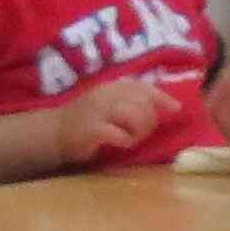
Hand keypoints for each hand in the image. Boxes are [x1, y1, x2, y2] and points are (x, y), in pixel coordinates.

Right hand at [56, 80, 174, 167]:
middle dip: (148, 121)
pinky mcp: (91, 129)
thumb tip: (167, 106)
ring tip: (130, 139)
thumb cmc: (86, 121)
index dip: (161, 98)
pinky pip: (118, 133)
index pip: (143, 88)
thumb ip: (132, 102)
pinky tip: (119, 143)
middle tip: (138, 133)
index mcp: (112, 87)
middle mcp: (105, 94)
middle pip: (143, 104)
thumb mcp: (109, 104)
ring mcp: (97, 111)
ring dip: (138, 131)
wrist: (53, 133)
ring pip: (134, 115)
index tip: (176, 109)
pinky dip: (124, 140)